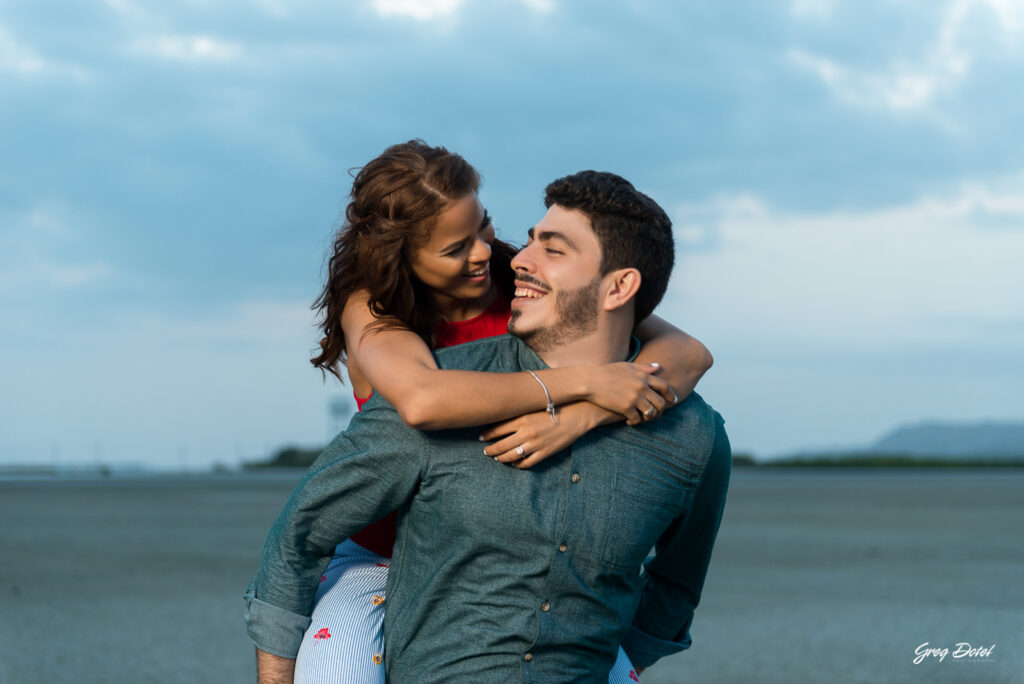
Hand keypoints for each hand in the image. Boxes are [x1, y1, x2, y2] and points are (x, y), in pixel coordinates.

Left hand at [480, 404, 595, 468]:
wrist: (576, 414)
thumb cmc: (554, 407)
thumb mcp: (533, 407)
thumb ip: (519, 412)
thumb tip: (503, 413)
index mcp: (522, 419)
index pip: (497, 429)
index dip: (486, 435)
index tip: (481, 437)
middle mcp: (526, 432)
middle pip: (500, 445)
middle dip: (490, 450)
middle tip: (485, 451)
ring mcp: (535, 444)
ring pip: (511, 456)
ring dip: (501, 458)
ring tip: (497, 458)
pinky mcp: (545, 453)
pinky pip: (527, 463)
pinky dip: (518, 465)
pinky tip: (515, 464)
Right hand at [584, 362, 677, 424]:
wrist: (590, 380)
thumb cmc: (607, 372)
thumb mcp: (627, 366)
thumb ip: (644, 367)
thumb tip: (658, 366)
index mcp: (643, 376)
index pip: (664, 386)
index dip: (671, 394)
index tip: (673, 400)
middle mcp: (641, 387)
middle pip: (660, 402)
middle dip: (661, 410)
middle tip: (656, 414)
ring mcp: (634, 398)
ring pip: (651, 412)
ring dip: (649, 418)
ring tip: (643, 419)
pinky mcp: (625, 407)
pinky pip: (637, 419)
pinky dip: (635, 422)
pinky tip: (629, 421)